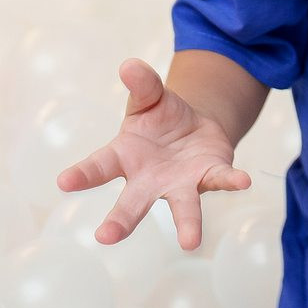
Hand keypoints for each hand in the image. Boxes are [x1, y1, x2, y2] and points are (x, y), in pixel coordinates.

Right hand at [56, 57, 250, 249]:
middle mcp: (149, 179)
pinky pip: (220, 179)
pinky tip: (243, 181)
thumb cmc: (159, 118)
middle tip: (105, 237)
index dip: (81, 174)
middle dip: (121, 220)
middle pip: (133, 202)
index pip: (99, 166)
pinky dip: (231, 180)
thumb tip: (129, 65)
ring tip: (190, 242)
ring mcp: (179, 183)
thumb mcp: (150, 96)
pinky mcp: (209, 176)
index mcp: (124, 157)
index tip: (63, 182)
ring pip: (182, 205)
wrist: (193, 127)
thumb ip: (142, 84)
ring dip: (187, 223)